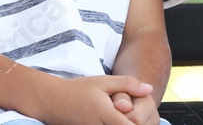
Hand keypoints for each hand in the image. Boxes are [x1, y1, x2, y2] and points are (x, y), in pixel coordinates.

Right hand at [34, 75, 152, 124]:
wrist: (54, 101)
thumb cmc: (79, 89)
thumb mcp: (103, 82)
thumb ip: (127, 84)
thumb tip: (149, 89)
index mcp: (105, 114)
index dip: (139, 122)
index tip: (142, 114)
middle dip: (133, 124)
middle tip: (134, 115)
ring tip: (126, 118)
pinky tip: (116, 120)